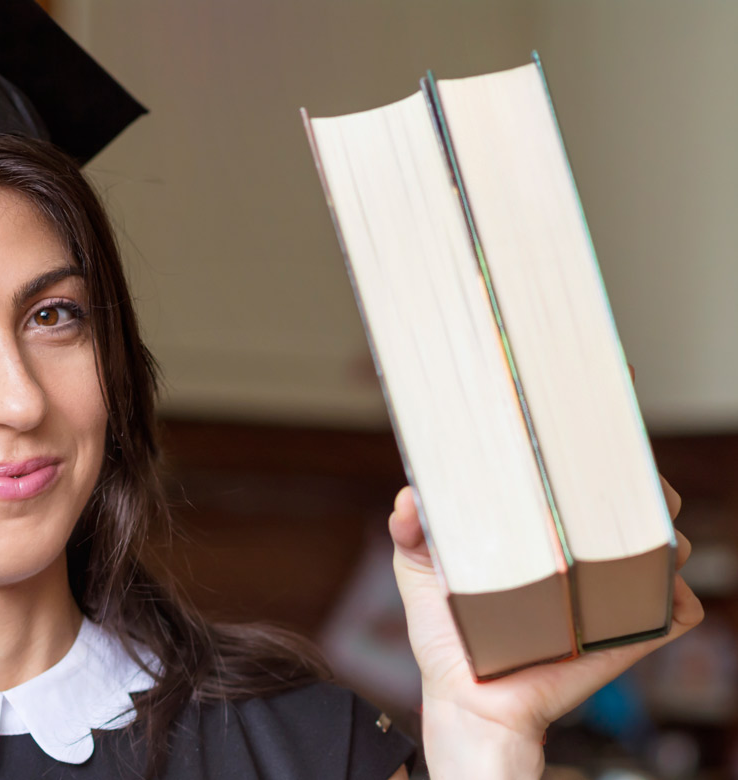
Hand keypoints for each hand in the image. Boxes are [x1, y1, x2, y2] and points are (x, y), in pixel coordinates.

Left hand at [389, 364, 703, 777]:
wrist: (470, 699)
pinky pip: (677, 602)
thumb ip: (412, 526)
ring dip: (653, 528)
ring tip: (615, 535)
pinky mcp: (638, 628)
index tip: (606, 385)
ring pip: (664, 536)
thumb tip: (408, 499)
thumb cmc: (450, 628)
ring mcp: (618, 584)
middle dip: (636, 471)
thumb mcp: (420, 566)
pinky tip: (637, 591)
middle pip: (637, 489)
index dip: (600, 425)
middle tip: (615, 468)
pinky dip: (669, 593)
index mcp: (545, 519)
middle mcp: (587, 544)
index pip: (584, 462)